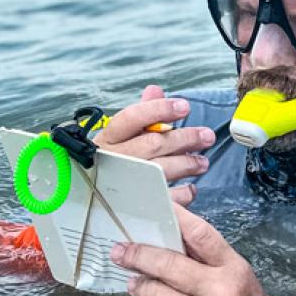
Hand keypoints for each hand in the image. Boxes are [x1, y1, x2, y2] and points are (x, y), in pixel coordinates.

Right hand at [95, 84, 216, 207]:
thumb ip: (140, 113)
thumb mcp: (119, 137)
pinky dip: (181, 193)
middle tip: (206, 136)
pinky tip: (191, 188)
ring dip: (187, 164)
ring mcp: (123, 183)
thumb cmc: (111, 163)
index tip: (184, 106)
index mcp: (109, 138)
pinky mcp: (134, 206)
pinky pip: (163, 198)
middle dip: (184, 138)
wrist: (89, 200)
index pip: (133, 118)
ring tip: (202, 162)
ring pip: (160, 170)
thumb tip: (154, 89)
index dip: (159, 110)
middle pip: (153, 144)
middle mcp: (114, 159)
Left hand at [113, 204, 268, 295]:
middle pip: (169, 265)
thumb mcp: (229, 262)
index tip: (152, 209)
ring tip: (135, 280)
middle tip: (120, 251)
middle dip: (139, 255)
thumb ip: (200, 245)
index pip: (200, 234)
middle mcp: (218, 293)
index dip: (175, 217)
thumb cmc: (237, 289)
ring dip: (140, 284)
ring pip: (156, 294)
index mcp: (230, 267)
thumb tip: (165, 221)